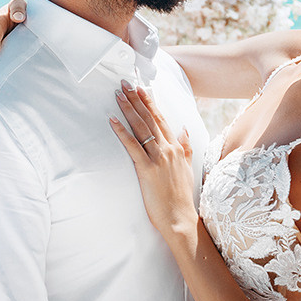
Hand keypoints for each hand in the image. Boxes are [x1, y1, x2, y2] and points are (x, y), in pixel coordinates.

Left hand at [108, 81, 199, 242]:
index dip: (150, 102)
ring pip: (141, 128)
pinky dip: (122, 132)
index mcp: (176, 148)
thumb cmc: (181, 197)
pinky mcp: (146, 169)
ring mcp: (157, 159)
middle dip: (137, 99)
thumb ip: (186, 147)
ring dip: (128, 109)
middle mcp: (168, 149)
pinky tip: (113, 120)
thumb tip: (183, 129)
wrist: (180, 218)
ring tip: (118, 95)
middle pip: (150, 119)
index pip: (161, 119)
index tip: (141, 88)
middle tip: (125, 83)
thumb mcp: (188, 168)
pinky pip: (132, 146)